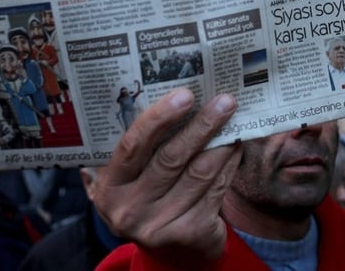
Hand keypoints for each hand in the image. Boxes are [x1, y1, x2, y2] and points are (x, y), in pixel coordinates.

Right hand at [93, 89, 241, 262]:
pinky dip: (229, 164)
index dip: (159, 118)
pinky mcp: (191, 232)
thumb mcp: (132, 176)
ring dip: (222, 142)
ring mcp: (159, 225)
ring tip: (235, 120)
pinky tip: (235, 147)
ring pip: (199, 172)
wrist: (169, 250)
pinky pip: (216, 189)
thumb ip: (143, 146)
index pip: (132, 146)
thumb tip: (176, 96)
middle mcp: (129, 210)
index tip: (185, 94)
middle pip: (171, 158)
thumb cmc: (150, 196)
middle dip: (202, 125)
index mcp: (109, 187)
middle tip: (225, 101)